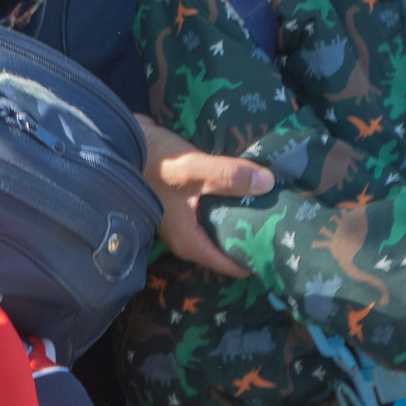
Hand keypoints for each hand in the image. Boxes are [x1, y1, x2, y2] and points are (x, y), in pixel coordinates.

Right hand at [136, 115, 273, 279]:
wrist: (119, 141)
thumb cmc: (152, 163)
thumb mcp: (193, 169)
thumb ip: (229, 176)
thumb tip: (268, 183)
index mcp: (190, 242)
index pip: (232, 264)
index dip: (258, 257)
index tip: (284, 246)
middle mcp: (187, 237)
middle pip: (228, 246)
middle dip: (254, 235)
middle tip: (286, 221)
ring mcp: (184, 220)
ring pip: (222, 226)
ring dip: (243, 215)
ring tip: (274, 203)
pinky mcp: (184, 202)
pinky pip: (214, 209)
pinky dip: (231, 201)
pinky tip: (249, 186)